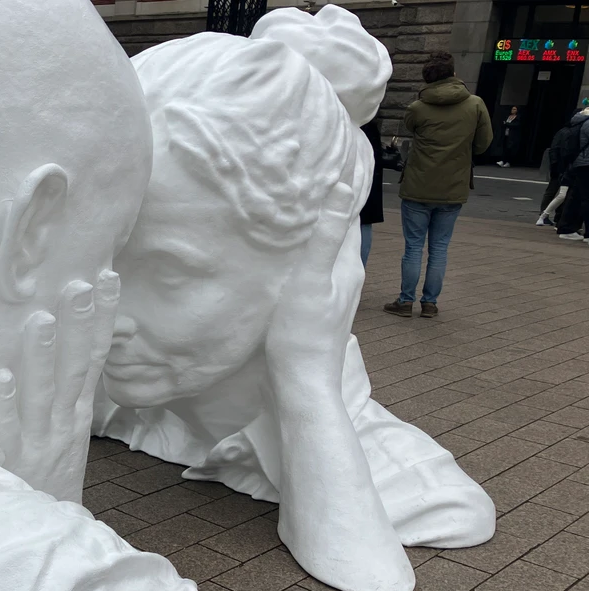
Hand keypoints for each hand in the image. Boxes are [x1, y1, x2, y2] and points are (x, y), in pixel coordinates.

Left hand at [0, 270, 119, 502]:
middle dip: (77, 326)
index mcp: (76, 414)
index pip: (93, 358)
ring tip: (39, 321)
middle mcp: (59, 425)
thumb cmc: (51, 478)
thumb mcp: (70, 433)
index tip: (106, 278)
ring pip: (39, 395)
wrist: (47, 538)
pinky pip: (0, 432)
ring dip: (40, 357)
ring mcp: (34, 444)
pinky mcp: (6, 464)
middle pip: (71, 370)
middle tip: (77, 286)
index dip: (101, 319)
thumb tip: (74, 344)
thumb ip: (68, 391)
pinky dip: (0, 405)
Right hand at [266, 180, 362, 371]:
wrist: (302, 384)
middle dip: (331, 200)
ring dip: (318, 224)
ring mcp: (333, 292)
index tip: (337, 154)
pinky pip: (317, 265)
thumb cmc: (303, 333)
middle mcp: (347, 275)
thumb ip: (326, 236)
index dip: (345, 184)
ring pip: (328, 247)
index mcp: (348, 264)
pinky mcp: (319, 305)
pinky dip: (308, 248)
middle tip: (314, 169)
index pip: (351, 213)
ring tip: (300, 200)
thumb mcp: (311, 280)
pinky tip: (291, 248)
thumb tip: (345, 188)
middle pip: (340, 227)